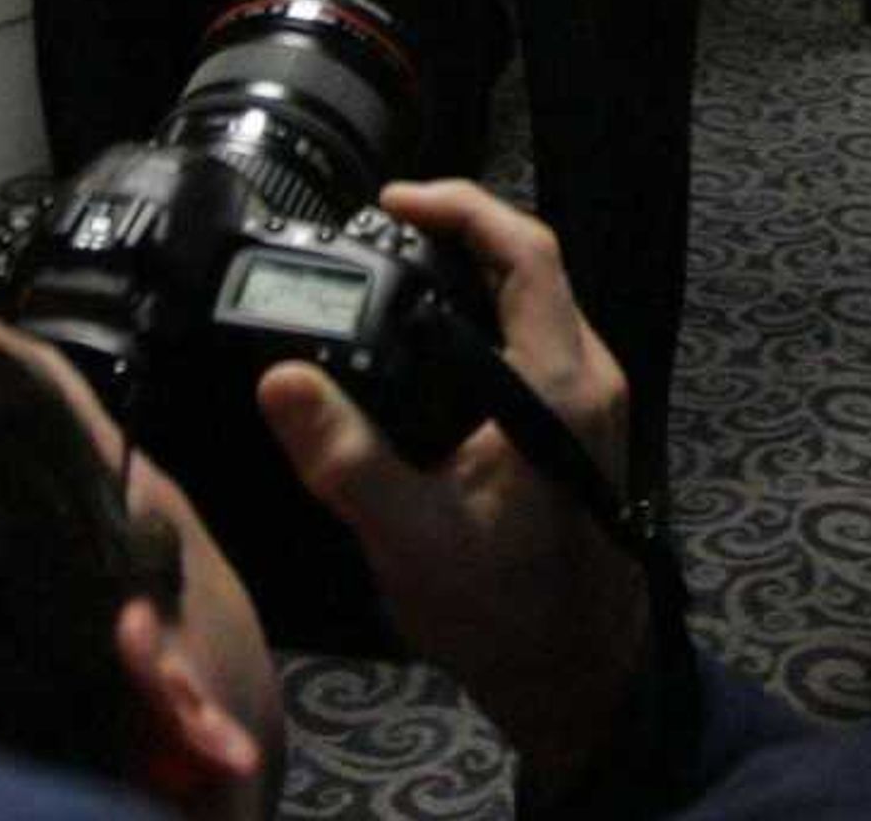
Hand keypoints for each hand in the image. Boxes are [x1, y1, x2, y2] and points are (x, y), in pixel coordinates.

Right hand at [256, 181, 646, 796]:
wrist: (576, 671)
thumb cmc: (501, 610)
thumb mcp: (409, 537)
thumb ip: (345, 457)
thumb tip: (279, 379)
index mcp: (557, 382)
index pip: (525, 253)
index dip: (461, 209)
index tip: (393, 199)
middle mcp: (587, 374)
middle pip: (530, 265)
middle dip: (458, 234)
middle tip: (378, 233)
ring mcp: (591, 397)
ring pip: (535, 301)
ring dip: (471, 275)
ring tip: (392, 274)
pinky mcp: (580, 422)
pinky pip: (534, 338)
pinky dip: (482, 317)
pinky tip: (426, 343)